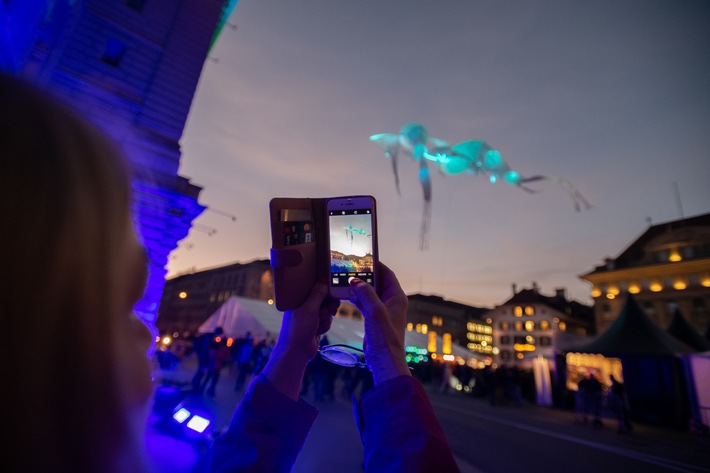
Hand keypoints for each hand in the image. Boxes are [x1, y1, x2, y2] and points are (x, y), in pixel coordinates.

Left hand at [262, 284, 338, 399]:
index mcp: (297, 298)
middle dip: (328, 305)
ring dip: (326, 317)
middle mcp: (303, 305)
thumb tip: (325, 281)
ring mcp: (310, 316)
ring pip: (327, 310)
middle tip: (331, 309)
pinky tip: (318, 331)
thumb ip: (318, 294)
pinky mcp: (315, 325)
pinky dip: (325, 325)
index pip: (314, 287)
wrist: (296, 352)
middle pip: (324, 299)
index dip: (325, 288)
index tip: (333, 290)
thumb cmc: (298, 329)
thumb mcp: (309, 309)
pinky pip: (327, 320)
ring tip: (318, 324)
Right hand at [348, 262, 410, 384]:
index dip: (377, 265)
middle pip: (378, 282)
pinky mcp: (375, 319)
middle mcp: (391, 302)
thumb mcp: (374, 311)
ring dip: (359, 287)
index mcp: (396, 297)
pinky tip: (346, 295)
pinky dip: (356, 299)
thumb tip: (355, 281)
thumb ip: (365, 293)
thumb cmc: (385, 337)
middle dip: (365, 275)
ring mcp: (383, 311)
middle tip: (351, 268)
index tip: (364, 257)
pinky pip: (365, 304)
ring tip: (346, 279)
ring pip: (370, 293)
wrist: (384, 360)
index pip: (387, 274)